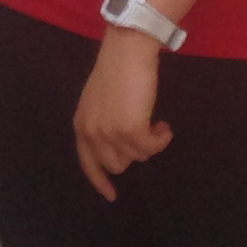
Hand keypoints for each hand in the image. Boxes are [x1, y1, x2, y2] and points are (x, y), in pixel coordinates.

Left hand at [73, 30, 172, 199]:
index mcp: (82, 125)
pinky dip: (161, 139)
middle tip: (147, 133)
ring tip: (157, 124)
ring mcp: (110, 133)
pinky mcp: (131, 129)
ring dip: (150, 143)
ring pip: (137, 157)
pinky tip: (164, 126)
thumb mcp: (100, 101)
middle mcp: (92, 132)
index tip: (112, 195)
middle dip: (134, 152)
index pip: (88, 164)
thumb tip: (120, 146)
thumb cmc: (117, 70)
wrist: (127, 51)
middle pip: (117, 164)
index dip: (100, 181)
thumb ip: (103, 124)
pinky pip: (151, 148)